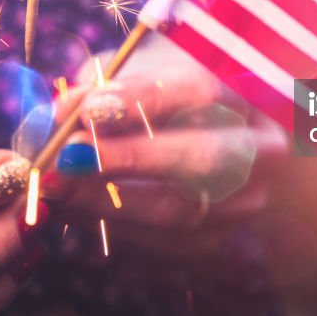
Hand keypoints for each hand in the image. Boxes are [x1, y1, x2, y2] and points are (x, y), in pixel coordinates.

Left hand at [47, 33, 288, 253]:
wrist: (204, 136)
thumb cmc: (164, 92)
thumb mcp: (139, 71)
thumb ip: (103, 85)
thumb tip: (61, 112)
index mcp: (251, 89)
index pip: (203, 92)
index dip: (143, 100)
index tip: (87, 107)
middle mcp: (263, 148)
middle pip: (204, 159)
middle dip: (129, 160)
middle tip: (68, 157)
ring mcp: (246, 201)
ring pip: (180, 212)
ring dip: (106, 201)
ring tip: (54, 184)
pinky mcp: (216, 240)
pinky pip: (160, 243)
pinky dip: (108, 225)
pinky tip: (68, 206)